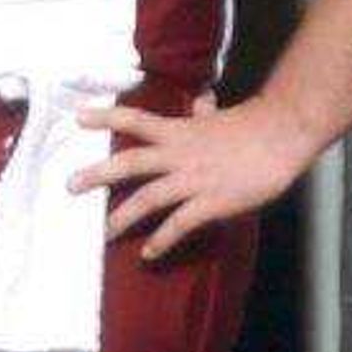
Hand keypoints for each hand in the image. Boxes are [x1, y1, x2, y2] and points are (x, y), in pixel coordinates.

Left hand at [70, 92, 316, 259]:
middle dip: (97, 175)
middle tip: (69, 185)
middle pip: (129, 163)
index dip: (105, 118)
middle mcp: (178, 154)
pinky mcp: (210, 202)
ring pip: (148, 199)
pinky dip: (161, 240)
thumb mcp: (220, 117)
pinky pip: (179, 225)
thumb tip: (201, 98)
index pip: (134, 120)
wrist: (282, 136)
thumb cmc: (253, 126)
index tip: (77, 118)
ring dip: (122, 218)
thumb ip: (204, 113)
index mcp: (179, 132)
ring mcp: (193, 179)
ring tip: (103, 233)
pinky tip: (148, 253)